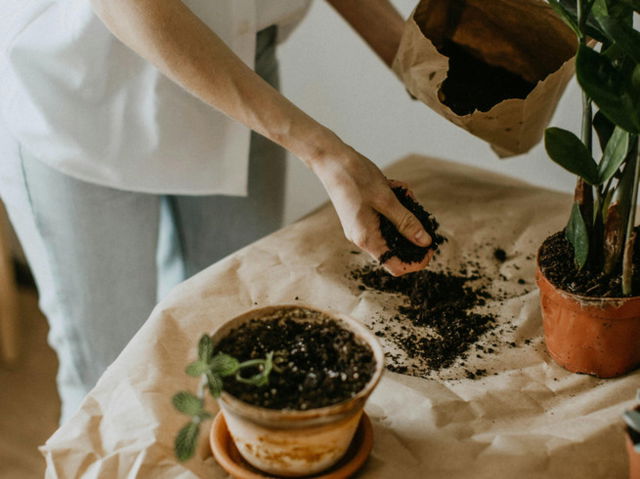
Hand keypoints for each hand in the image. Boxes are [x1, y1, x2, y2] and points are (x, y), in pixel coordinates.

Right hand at [312, 147, 433, 275]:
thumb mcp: (386, 199)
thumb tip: (425, 242)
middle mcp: (362, 237)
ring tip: (403, 190)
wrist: (331, 160)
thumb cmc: (355, 178)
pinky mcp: (361, 216)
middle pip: (396, 248)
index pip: (395, 266)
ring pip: (392, 228)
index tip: (431, 246)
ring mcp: (360, 227)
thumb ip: (406, 222)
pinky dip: (393, 204)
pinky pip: (384, 217)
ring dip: (403, 211)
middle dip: (411, 228)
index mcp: (366, 239)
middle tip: (418, 208)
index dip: (416, 261)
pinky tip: (394, 187)